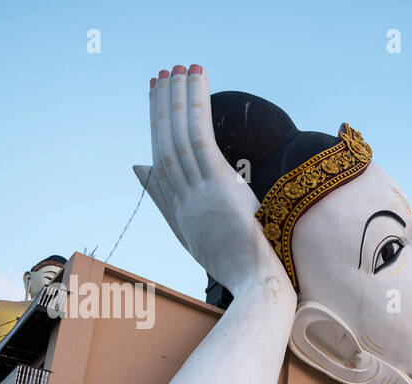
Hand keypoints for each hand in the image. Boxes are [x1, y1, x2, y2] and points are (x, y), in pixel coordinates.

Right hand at [133, 65, 285, 294]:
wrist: (257, 288)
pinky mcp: (216, 186)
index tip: (156, 105)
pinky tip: (195, 79)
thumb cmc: (244, 272)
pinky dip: (195, 104)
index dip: (157, 132)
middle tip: (159, 76)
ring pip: (178, 136)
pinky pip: (199, 136)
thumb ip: (180, 213)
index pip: (161, 166)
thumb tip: (155, 187)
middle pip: (164, 145)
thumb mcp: (206, 242)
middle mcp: (182, 202)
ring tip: (176, 67)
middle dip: (161, 109)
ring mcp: (196, 194)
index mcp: (180, 217)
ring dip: (176, 98)